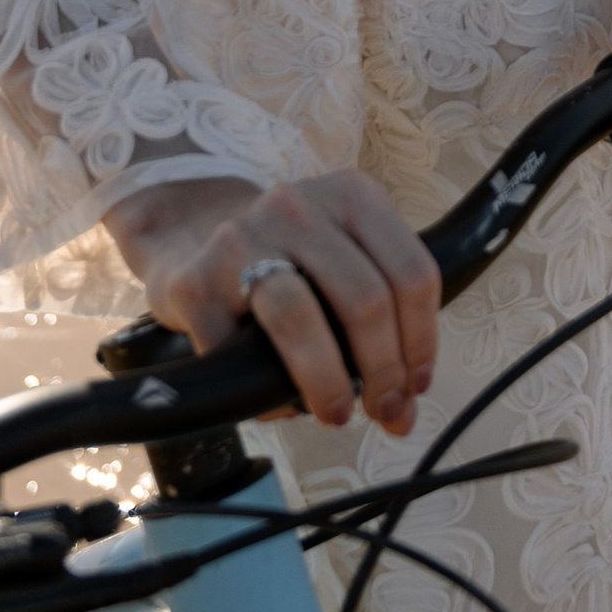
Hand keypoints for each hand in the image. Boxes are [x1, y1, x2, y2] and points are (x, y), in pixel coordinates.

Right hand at [105, 167, 438, 436]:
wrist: (189, 234)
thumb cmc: (286, 264)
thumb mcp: (341, 267)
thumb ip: (381, 329)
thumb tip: (403, 415)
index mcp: (352, 196)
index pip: (412, 273)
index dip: (421, 341)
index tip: (416, 385)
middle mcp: (299, 206)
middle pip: (365, 299)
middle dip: (383, 371)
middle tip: (382, 410)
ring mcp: (241, 238)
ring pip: (300, 318)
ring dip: (328, 382)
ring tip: (337, 413)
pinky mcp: (193, 281)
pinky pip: (236, 353)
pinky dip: (262, 393)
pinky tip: (275, 403)